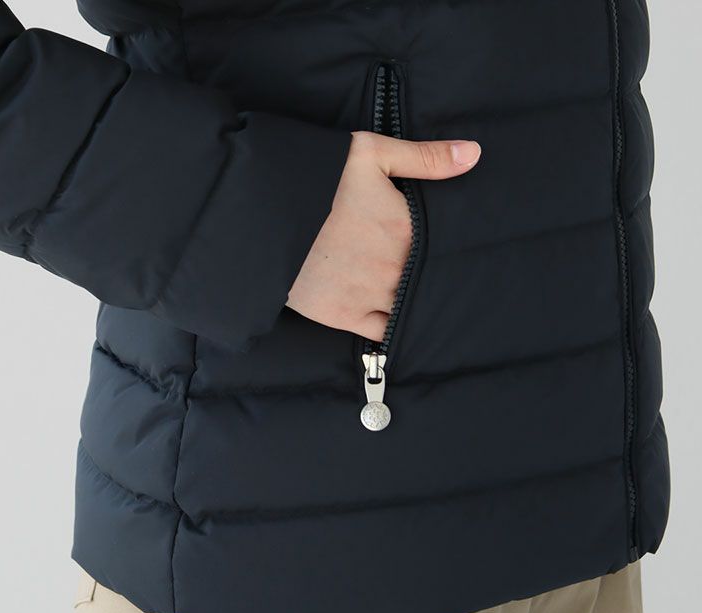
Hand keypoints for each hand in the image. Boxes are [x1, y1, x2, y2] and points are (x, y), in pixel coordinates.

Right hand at [287, 131, 480, 340]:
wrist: (263, 215)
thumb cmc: (318, 180)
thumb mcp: (371, 155)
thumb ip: (425, 157)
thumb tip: (474, 155)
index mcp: (406, 231)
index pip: (446, 250)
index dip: (449, 251)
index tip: (451, 252)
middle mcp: (394, 270)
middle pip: (428, 282)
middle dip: (432, 278)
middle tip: (434, 275)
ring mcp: (370, 297)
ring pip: (409, 308)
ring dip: (413, 303)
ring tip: (407, 292)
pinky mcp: (344, 316)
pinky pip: (383, 332)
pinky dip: (390, 326)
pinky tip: (393, 317)